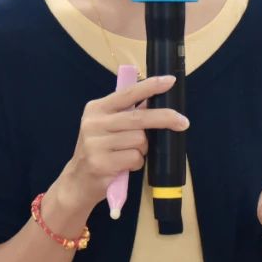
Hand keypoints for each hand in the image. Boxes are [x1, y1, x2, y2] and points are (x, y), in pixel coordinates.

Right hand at [55, 75, 188, 212]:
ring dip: (143, 149)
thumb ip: (128, 114)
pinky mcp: (101, 163)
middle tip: (183, 122)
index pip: (127, 93)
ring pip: (139, 140)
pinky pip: (135, 158)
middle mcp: (94, 123)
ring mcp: (95, 143)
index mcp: (97, 108)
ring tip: (129, 154)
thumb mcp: (107, 126)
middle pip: (139, 118)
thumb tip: (155, 100)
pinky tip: (124, 166)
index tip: (169, 81)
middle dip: (164, 118)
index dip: (150, 86)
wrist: (78, 181)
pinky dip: (136, 163)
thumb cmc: (99, 150)